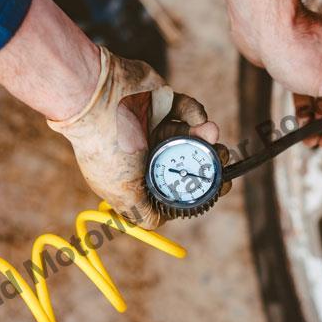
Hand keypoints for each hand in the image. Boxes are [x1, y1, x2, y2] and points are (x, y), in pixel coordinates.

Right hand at [48, 46, 230, 228]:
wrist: (99, 99)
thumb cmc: (108, 149)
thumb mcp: (122, 192)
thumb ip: (141, 212)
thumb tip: (157, 223)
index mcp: (136, 174)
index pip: (172, 186)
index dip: (195, 188)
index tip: (216, 187)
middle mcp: (145, 151)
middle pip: (187, 160)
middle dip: (209, 161)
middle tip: (222, 159)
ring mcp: (154, 125)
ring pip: (191, 135)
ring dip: (206, 137)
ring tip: (213, 136)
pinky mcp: (162, 101)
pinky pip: (186, 109)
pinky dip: (195, 113)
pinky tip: (199, 120)